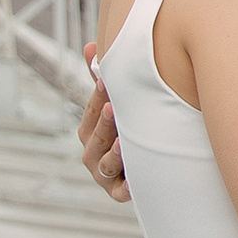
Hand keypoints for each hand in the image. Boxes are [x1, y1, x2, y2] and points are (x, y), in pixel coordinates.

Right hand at [78, 45, 127, 202]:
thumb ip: (103, 80)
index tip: (108, 79)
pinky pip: (120, 191)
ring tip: (124, 143)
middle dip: (105, 122)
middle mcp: (92, 151)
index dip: (99, 96)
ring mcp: (104, 173)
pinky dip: (126, 187)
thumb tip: (91, 46)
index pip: (92, 110)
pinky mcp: (118, 192)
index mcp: (90, 128)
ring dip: (114, 153)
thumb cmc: (128, 128)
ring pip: (105, 163)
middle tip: (114, 107)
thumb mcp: (116, 104)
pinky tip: (134, 180)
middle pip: (97, 136)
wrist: (148, 165)